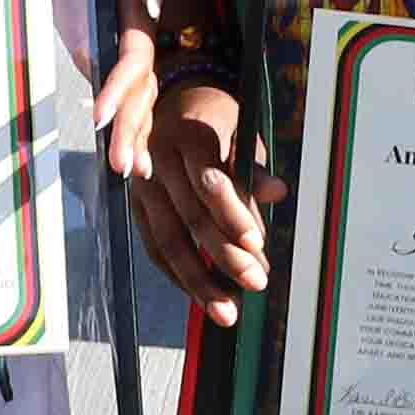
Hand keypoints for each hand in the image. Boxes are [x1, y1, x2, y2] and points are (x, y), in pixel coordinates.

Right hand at [121, 65, 272, 324]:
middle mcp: (157, 161)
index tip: (258, 244)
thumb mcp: (239, 129)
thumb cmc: (214, 120)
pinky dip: (177, 275)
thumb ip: (253, 167)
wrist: (168, 103)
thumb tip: (280, 192)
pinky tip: (201, 296)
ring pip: (167, 241)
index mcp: (188, 136)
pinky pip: (153, 248)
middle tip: (255, 283)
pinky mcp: (134, 207)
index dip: (233, 215)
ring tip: (227, 311)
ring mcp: (141, 187)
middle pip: (189, 218)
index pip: (210, 182)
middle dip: (223, 257)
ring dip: (198, 281)